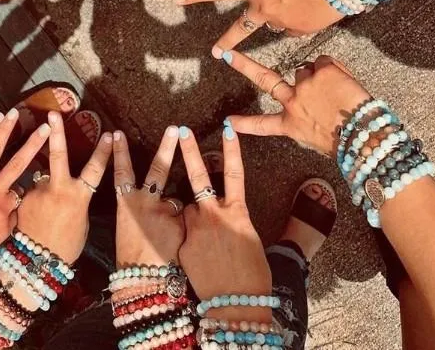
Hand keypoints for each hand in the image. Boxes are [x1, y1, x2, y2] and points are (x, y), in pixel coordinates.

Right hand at [0, 108, 50, 255]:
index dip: (1, 130)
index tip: (9, 113)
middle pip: (17, 161)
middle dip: (33, 142)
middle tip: (46, 126)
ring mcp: (4, 207)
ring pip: (21, 189)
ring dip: (20, 190)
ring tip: (18, 193)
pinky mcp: (10, 223)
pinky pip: (17, 214)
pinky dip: (12, 217)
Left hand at [16, 111, 112, 263]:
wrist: (36, 265)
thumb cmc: (67, 246)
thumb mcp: (80, 221)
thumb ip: (75, 198)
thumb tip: (70, 185)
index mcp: (78, 197)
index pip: (95, 168)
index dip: (104, 151)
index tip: (110, 134)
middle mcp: (58, 190)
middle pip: (58, 155)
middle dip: (56, 132)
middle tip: (53, 113)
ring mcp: (37, 193)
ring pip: (42, 177)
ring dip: (44, 182)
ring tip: (46, 205)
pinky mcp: (22, 198)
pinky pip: (31, 192)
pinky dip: (33, 199)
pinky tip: (33, 216)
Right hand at [112, 128, 184, 265]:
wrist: (143, 283)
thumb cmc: (133, 257)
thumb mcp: (130, 227)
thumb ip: (146, 208)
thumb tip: (163, 201)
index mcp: (125, 204)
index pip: (122, 172)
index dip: (118, 153)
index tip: (115, 134)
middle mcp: (144, 203)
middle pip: (157, 169)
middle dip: (166, 146)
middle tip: (175, 128)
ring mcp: (165, 212)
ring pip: (175, 200)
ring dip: (174, 211)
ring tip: (170, 224)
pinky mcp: (182, 222)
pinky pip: (187, 219)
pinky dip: (185, 228)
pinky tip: (178, 244)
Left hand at [175, 0, 342, 54]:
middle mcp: (264, 7)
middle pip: (240, 28)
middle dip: (227, 41)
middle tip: (215, 52)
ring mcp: (282, 21)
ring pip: (275, 25)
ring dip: (281, 18)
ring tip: (298, 7)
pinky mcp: (301, 31)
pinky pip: (297, 28)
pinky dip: (302, 21)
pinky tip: (314, 8)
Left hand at [178, 127, 271, 322]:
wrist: (236, 306)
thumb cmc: (253, 276)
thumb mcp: (250, 240)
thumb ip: (234, 219)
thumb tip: (225, 211)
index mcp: (237, 212)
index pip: (234, 173)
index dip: (231, 150)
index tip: (227, 129)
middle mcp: (214, 215)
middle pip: (198, 176)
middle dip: (189, 151)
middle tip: (182, 130)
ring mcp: (195, 228)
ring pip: (186, 208)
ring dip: (191, 213)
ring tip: (206, 237)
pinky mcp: (183, 243)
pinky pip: (182, 232)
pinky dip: (187, 238)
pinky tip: (199, 257)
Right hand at [223, 50, 370, 156]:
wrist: (364, 134)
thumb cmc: (348, 141)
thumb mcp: (320, 138)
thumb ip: (309, 119)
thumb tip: (313, 103)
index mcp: (292, 124)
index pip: (262, 124)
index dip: (244, 122)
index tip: (228, 122)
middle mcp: (293, 102)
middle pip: (264, 79)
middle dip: (244, 65)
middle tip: (228, 54)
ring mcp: (305, 84)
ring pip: (306, 69)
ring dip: (317, 75)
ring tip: (335, 89)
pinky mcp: (321, 71)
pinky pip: (324, 61)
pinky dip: (334, 68)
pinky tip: (343, 81)